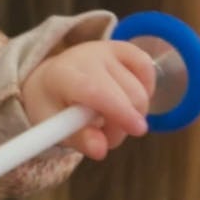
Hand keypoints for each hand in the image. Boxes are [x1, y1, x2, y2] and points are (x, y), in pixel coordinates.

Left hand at [20, 40, 155, 159]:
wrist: (52, 78)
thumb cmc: (54, 106)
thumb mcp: (56, 127)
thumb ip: (79, 139)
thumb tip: (100, 150)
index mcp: (62, 75)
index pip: (96, 89)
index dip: (119, 110)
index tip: (137, 131)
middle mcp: (86, 57)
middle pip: (126, 92)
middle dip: (125, 124)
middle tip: (107, 135)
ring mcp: (106, 50)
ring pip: (140, 89)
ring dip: (133, 113)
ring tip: (111, 118)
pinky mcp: (122, 48)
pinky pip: (147, 69)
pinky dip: (146, 89)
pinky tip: (129, 99)